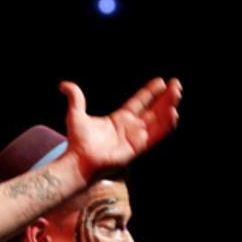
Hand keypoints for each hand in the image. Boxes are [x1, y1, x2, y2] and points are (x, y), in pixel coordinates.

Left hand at [61, 78, 182, 179]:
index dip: (150, 92)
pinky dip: (165, 125)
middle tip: (176, 84)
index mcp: (119, 119)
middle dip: (165, 97)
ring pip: (158, 120)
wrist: (79, 160)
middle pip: (153, 109)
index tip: (160, 81)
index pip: (139, 102)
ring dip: (169, 107)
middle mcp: (130, 128)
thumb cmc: (77, 141)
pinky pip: (156, 135)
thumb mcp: (76, 115)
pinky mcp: (137, 147)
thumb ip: (75, 98)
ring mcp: (135, 138)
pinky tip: (173, 113)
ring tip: (177, 93)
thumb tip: (64, 85)